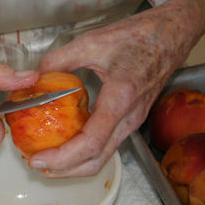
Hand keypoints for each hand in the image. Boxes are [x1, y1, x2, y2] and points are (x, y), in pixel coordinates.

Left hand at [31, 1, 201, 176]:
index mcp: (120, 98)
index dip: (62, 158)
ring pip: (102, 157)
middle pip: (96, 160)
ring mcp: (132, 122)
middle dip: (63, 170)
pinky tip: (64, 145)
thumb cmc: (137, 37)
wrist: (170, 34)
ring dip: (73, 165)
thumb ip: (58, 60)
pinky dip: (83, 153)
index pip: (91, 142)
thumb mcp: (91, 42)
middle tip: (35, 164)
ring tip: (46, 160)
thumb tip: (34, 77)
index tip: (38, 159)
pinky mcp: (130, 120)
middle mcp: (129, 117)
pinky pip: (106, 145)